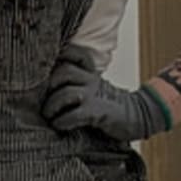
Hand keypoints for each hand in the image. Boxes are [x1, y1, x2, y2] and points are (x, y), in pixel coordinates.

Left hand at [43, 44, 170, 143]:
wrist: (139, 117)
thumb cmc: (110, 106)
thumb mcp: (95, 88)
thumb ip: (77, 85)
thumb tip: (47, 91)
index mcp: (90, 73)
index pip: (73, 54)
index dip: (59, 57)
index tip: (45, 70)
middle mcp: (92, 80)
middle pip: (64, 71)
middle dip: (48, 86)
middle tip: (42, 100)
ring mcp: (95, 95)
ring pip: (66, 93)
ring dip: (52, 106)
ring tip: (49, 116)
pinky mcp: (98, 112)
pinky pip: (74, 114)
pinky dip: (63, 121)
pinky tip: (59, 125)